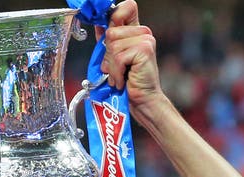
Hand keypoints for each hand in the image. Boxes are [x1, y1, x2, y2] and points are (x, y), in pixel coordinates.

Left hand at [97, 0, 162, 114]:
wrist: (142, 101)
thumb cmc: (129, 82)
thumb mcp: (114, 58)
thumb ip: (108, 40)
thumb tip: (97, 24)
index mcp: (137, 31)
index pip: (125, 8)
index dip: (112, 18)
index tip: (106, 37)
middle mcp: (143, 32)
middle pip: (111, 32)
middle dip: (107, 55)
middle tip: (113, 70)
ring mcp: (145, 40)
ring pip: (113, 45)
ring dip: (111, 66)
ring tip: (118, 77)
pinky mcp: (144, 50)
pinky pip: (118, 57)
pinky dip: (116, 72)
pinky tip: (122, 81)